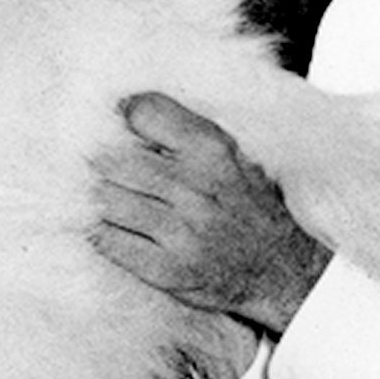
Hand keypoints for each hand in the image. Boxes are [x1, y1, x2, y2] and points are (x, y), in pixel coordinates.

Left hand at [90, 91, 327, 336]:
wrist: (279, 270)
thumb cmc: (247, 206)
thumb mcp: (232, 155)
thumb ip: (185, 132)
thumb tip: (124, 108)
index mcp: (212, 152)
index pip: (144, 112)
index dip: (125, 115)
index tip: (120, 121)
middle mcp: (194, 189)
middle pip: (113, 159)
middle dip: (102, 162)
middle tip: (100, 165)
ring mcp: (179, 232)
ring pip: (105, 199)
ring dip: (100, 198)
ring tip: (108, 197)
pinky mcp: (165, 269)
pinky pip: (107, 240)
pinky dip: (102, 232)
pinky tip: (113, 227)